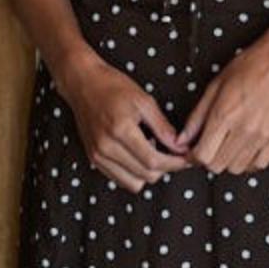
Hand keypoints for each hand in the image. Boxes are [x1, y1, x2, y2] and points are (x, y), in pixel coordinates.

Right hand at [56, 55, 190, 192]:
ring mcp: (97, 155)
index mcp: (120, 130)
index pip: (153, 161)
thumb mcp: (144, 101)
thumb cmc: (113, 87)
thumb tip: (180, 147)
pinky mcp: (93, 159)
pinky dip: (133, 173)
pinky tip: (137, 154)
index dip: (174, 164)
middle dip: (165, 169)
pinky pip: (119, 179)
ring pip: (133, 183)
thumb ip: (163, 127)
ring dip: (148, 173)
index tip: (186, 158)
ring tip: (152, 152)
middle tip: (174, 154)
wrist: (82, 84)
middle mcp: (106, 147)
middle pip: (145, 176)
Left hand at [179, 41, 268, 173]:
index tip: (193, 150)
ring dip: (227, 161)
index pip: (202, 155)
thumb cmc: (248, 67)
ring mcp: (262, 136)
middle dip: (208, 159)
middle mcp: (244, 129)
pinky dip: (248, 162)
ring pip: (236, 169)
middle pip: (217, 166)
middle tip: (209, 147)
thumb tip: (182, 140)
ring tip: (227, 145)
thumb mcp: (214, 87)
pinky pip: (258, 165)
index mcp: (224, 114)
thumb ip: (196, 117)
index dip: (193, 156)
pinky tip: (244, 147)